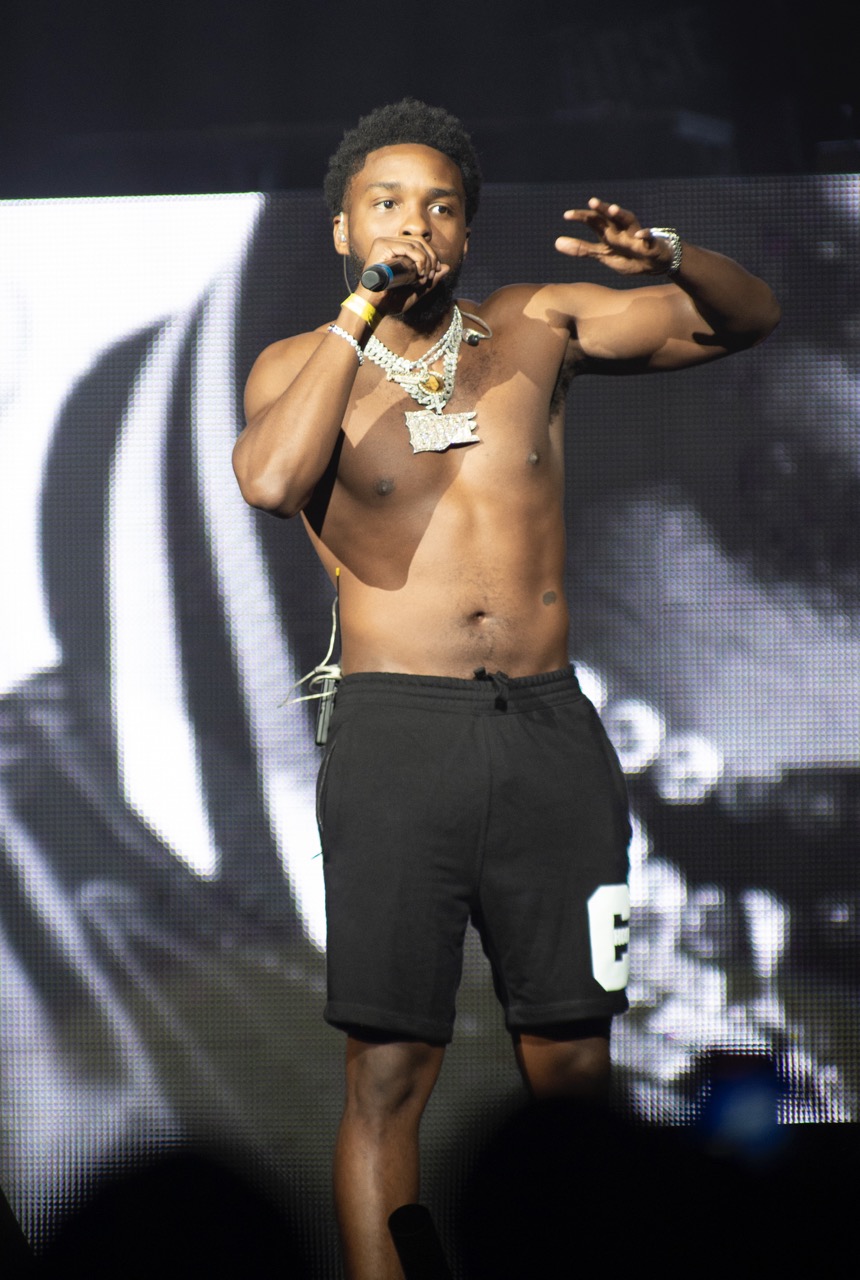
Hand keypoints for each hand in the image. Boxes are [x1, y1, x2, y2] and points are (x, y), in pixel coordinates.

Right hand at [357, 236, 449, 312]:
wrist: (374, 307)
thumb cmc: (390, 301)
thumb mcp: (416, 291)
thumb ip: (431, 280)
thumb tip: (447, 267)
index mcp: (395, 250)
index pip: (420, 243)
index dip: (432, 256)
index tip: (435, 273)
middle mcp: (389, 243)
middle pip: (420, 241)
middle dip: (431, 258)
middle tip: (431, 275)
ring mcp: (384, 242)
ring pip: (416, 243)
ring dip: (426, 261)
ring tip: (423, 277)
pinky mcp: (382, 246)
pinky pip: (408, 247)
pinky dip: (419, 259)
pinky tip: (418, 273)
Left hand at [555, 198, 676, 276]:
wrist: (652, 264)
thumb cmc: (626, 256)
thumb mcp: (602, 254)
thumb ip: (581, 249)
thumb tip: (556, 242)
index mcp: (608, 232)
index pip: (593, 220)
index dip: (581, 217)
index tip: (566, 216)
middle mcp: (621, 230)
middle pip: (609, 216)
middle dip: (601, 209)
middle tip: (591, 202)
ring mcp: (635, 235)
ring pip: (628, 220)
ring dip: (621, 214)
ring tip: (613, 209)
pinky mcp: (650, 244)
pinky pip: (648, 238)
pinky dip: (645, 235)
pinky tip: (640, 235)